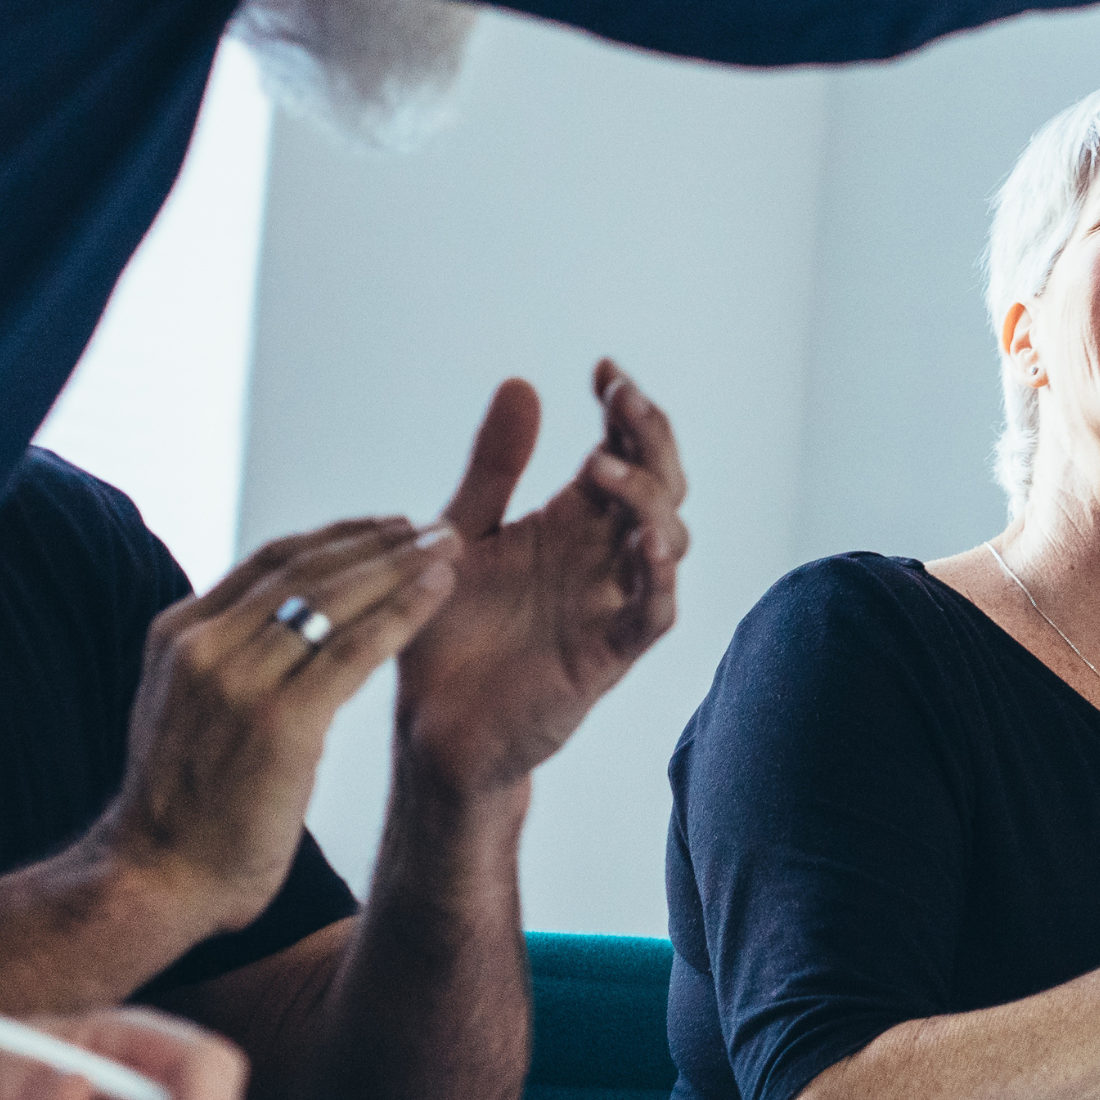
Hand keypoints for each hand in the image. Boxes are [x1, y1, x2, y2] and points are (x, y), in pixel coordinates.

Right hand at [98, 517, 461, 932]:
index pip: (270, 561)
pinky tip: (441, 591)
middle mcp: (203, 646)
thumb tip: (276, 627)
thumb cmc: (186, 803)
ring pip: (335, 599)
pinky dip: (404, 612)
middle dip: (379, 541)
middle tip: (437, 527)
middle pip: (308, 569)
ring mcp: (239, 680)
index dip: (337, 537)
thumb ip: (224, 660)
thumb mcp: (188, 708)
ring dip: (402, 565)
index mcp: (178, 635)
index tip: (389, 526)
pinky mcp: (280, 720)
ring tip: (451, 544)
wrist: (158, 877)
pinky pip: (356, 649)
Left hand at [395, 361, 687, 795]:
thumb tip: (522, 383)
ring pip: (669, 540)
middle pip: (660, 484)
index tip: (604, 371)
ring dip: (647, 500)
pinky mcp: (607, 654)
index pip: (623, 452)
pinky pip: (654, 612)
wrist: (430, 729)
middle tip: (621, 401)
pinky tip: (644, 543)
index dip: (625, 410)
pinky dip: (659, 577)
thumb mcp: (461, 533)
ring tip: (601, 470)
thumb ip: (494, 468)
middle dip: (649, 438)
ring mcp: (610, 603)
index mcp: (572, 523)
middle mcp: (602, 556)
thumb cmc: (448, 635)